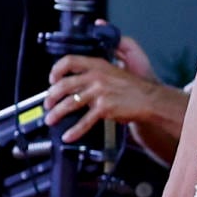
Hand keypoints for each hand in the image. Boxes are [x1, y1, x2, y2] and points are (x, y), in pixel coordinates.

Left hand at [47, 51, 168, 141]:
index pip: (69, 61)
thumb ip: (95, 73)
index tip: (51, 80)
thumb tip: (76, 81)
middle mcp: (96, 76)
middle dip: (51, 96)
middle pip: (64, 85)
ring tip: (51, 119)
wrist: (149, 99)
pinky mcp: (104, 108)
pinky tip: (68, 135)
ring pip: (70, 103)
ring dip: (57, 113)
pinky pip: (84, 120)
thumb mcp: (114, 70)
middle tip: (47, 104)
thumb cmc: (133, 88)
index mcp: (97, 65)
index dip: (56, 70)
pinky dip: (74, 130)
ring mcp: (100, 92)